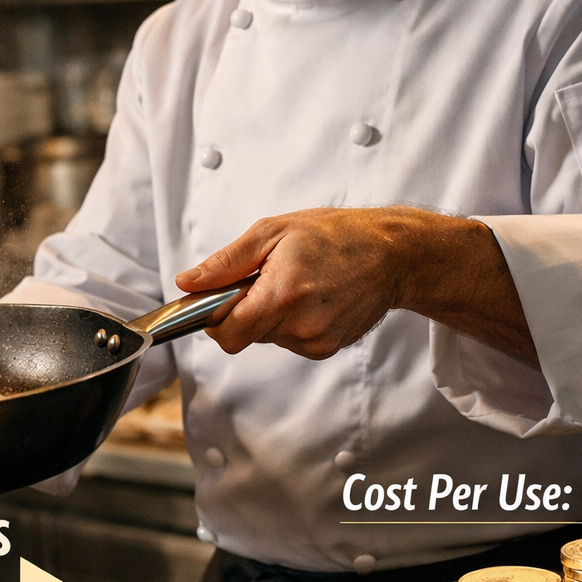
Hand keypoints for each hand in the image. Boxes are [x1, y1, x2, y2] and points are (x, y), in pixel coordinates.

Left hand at [176, 206, 536, 363]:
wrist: (392, 254)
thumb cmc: (334, 236)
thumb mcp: (272, 233)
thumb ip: (225, 264)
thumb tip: (188, 283)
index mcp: (282, 295)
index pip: (226, 332)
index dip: (213, 316)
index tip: (216, 298)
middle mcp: (300, 325)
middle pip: (244, 336)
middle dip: (243, 310)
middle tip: (263, 278)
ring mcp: (316, 341)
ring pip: (266, 337)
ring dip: (268, 314)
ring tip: (293, 282)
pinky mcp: (327, 348)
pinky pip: (289, 340)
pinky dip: (289, 321)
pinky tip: (309, 296)